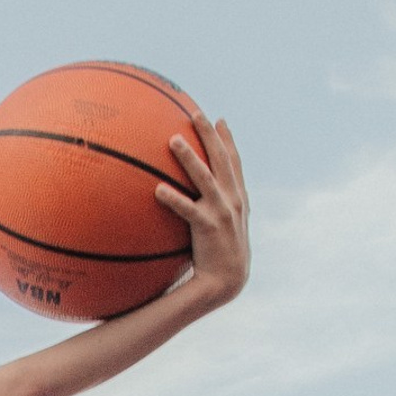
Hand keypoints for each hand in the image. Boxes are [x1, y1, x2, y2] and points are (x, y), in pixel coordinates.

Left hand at [157, 113, 248, 308]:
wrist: (226, 282)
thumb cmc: (219, 259)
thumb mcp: (221, 231)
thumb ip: (212, 212)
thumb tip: (193, 204)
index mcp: (237, 197)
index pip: (233, 161)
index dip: (227, 139)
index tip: (219, 119)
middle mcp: (233, 199)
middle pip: (221, 159)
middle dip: (209, 134)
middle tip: (196, 113)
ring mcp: (222, 211)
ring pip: (205, 177)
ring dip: (189, 157)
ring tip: (172, 140)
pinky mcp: (208, 227)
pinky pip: (187, 209)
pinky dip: (174, 199)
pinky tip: (158, 190)